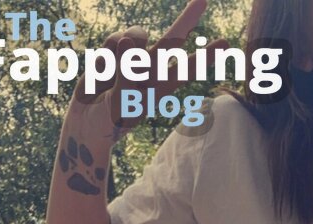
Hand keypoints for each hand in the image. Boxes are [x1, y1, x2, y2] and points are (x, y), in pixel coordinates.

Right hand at [69, 0, 227, 141]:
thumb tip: (127, 39)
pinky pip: (114, 40)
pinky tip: (103, 70)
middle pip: (172, 40)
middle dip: (187, 19)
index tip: (225, 44)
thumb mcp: (119, 105)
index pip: (186, 70)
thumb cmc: (108, 123)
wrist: (87, 122)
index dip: (205, 57)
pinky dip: (107, 54)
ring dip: (125, 48)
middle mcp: (150, 70)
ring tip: (114, 73)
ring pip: (137, 35)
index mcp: (160, 88)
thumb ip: (125, 73)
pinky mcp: (114, 51)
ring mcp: (132, 58)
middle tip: (203, 0)